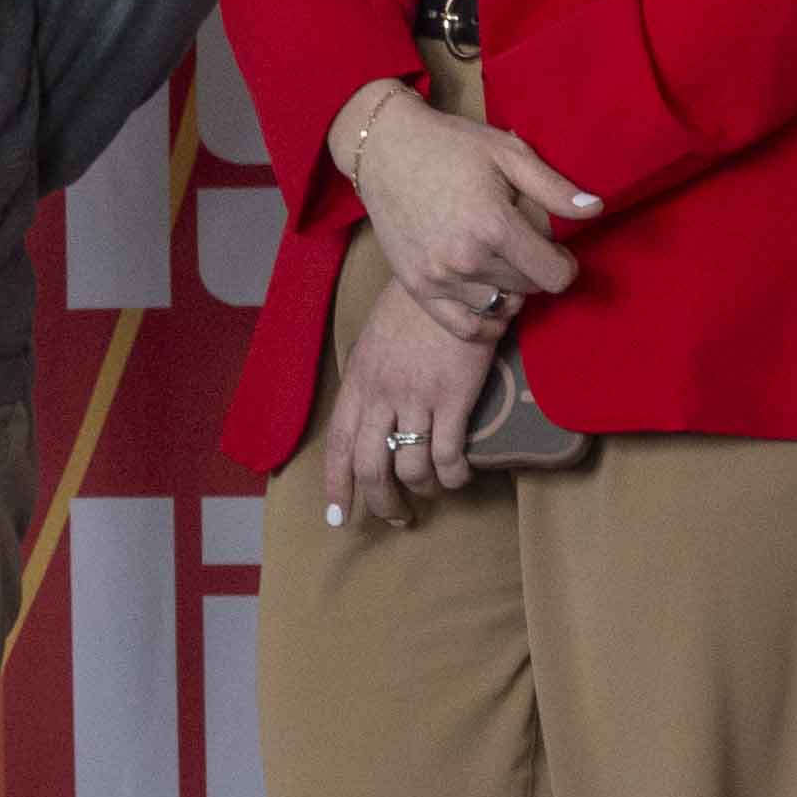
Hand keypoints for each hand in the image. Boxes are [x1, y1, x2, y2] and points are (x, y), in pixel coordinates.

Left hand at [322, 279, 507, 530]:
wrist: (452, 278)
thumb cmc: (414, 308)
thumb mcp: (374, 341)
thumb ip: (368, 378)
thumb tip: (367, 410)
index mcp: (357, 382)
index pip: (337, 444)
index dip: (336, 485)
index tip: (338, 517)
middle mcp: (380, 394)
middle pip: (370, 467)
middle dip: (381, 502)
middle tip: (396, 518)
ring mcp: (415, 397)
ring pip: (409, 467)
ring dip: (423, 490)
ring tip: (435, 492)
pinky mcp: (453, 396)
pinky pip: (448, 454)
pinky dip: (453, 475)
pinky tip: (460, 477)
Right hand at [333, 77, 599, 324]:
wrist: (385, 149)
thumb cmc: (451, 145)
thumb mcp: (508, 153)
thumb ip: (555, 188)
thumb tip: (597, 210)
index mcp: (494, 226)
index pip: (555, 275)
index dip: (566, 264)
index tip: (557, 250)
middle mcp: (467, 259)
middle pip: (529, 289)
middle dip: (535, 269)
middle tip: (520, 243)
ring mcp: (439, 278)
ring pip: (501, 307)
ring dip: (510, 290)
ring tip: (501, 263)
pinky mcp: (417, 287)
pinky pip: (466, 328)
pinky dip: (486, 322)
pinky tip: (491, 301)